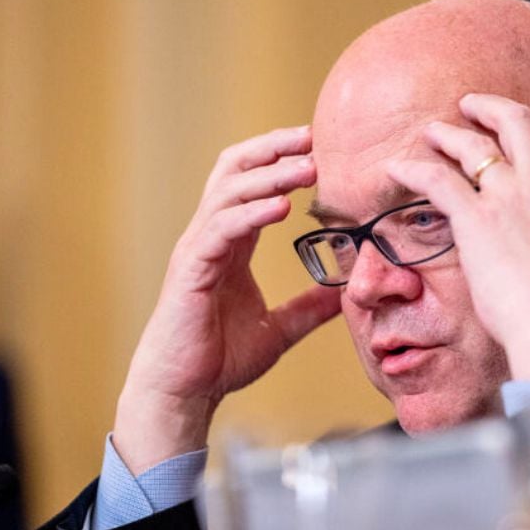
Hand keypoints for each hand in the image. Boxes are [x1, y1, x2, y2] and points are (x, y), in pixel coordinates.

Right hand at [114, 126, 341, 473]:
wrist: (185, 391)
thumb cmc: (220, 359)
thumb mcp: (280, 328)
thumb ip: (309, 307)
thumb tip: (345, 295)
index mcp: (231, 244)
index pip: (253, 183)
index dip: (281, 159)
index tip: (319, 146)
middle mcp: (211, 237)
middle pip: (235, 170)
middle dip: (273, 149)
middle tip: (313, 137)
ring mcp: (198, 250)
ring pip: (229, 192)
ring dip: (269, 175)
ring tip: (306, 166)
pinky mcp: (191, 271)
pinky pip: (221, 229)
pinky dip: (250, 213)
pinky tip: (281, 206)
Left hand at [386, 94, 529, 379]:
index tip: (526, 134)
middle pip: (517, 123)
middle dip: (492, 109)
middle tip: (472, 106)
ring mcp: (508, 196)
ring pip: (473, 145)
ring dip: (449, 134)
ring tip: (432, 132)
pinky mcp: (475, 218)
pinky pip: (436, 180)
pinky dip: (413, 169)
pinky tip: (397, 166)